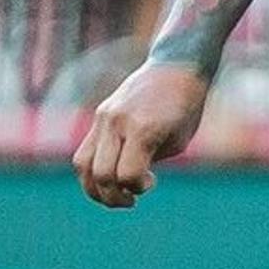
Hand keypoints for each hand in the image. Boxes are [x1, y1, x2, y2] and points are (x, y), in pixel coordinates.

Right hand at [74, 60, 211, 207]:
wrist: (176, 67)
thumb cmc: (185, 107)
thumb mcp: (177, 141)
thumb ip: (148, 162)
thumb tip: (126, 183)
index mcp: (143, 128)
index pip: (126, 175)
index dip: (137, 188)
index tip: (152, 182)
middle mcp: (118, 122)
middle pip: (100, 174)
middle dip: (113, 197)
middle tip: (131, 200)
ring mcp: (104, 117)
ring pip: (82, 164)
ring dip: (94, 188)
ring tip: (115, 195)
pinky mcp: (100, 115)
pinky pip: (84, 150)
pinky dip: (92, 170)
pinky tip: (110, 177)